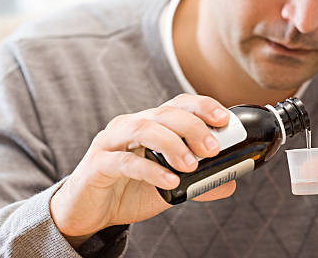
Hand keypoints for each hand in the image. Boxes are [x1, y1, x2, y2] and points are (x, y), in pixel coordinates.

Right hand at [50, 94, 235, 246]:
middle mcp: (129, 126)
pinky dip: (151, 170)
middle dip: (192, 127)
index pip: (177, 104)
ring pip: (143, 129)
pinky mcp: (98, 164)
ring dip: (172, 144)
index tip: (224, 120)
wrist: (88, 212)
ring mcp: (111, 142)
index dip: (202, 107)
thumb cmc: (127, 190)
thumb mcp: (168, 186)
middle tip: (212, 149)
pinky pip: (125, 162)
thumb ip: (197, 183)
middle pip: (164, 113)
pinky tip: (170, 182)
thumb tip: (229, 182)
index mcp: (148, 124)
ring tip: (192, 166)